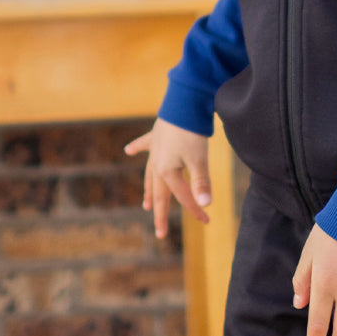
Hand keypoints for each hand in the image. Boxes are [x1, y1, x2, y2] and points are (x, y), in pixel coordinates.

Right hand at [124, 118, 211, 238]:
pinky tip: (129, 150)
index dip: (196, 210)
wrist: (183, 102)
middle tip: (160, 233)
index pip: (184, 196)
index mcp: (167, 171)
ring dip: (150, 191)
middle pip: (160, 193)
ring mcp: (155, 149)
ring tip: (147, 205)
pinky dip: (138, 147)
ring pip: (151, 175)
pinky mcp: (157, 135)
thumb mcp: (199, 158)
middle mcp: (157, 163)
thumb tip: (206, 205)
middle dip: (161, 213)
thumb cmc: (192, 131)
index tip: (208, 221)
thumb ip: (201, 182)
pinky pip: (145, 144)